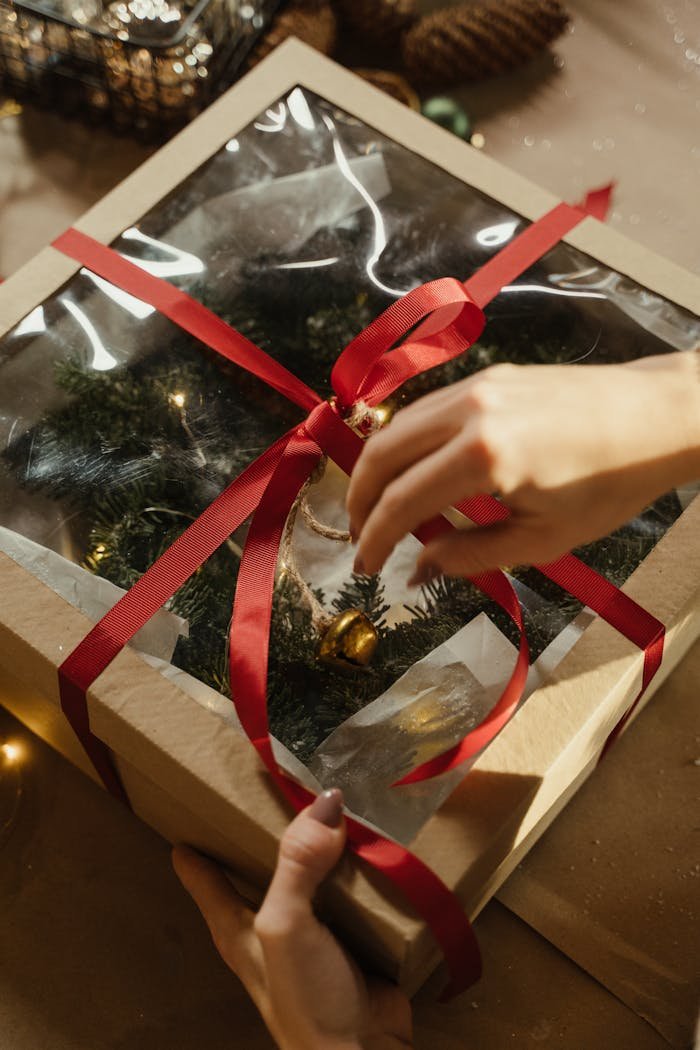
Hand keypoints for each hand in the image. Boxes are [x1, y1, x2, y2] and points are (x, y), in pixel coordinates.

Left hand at [173, 789, 412, 1049]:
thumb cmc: (306, 998)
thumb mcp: (285, 925)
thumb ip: (297, 864)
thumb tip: (326, 801)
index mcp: (237, 924)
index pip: (203, 873)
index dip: (196, 836)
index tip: (192, 796)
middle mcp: (273, 922)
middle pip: (263, 862)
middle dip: (270, 822)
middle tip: (284, 773)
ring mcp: (316, 929)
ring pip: (317, 870)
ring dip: (329, 839)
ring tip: (340, 791)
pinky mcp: (358, 934)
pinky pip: (359, 888)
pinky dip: (367, 863)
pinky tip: (380, 833)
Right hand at [348, 352, 699, 581]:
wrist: (655, 419)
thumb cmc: (609, 484)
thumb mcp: (541, 538)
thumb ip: (470, 555)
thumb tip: (419, 568)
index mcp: (484, 457)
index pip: (403, 502)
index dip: (374, 539)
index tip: (365, 567)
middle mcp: (469, 412)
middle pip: (383, 454)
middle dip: (360, 500)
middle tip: (359, 536)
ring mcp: (477, 387)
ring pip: (398, 426)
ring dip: (378, 468)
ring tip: (380, 507)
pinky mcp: (488, 376)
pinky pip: (426, 410)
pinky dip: (406, 443)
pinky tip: (413, 470)